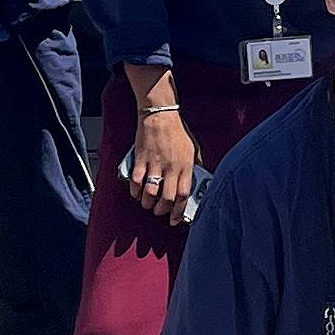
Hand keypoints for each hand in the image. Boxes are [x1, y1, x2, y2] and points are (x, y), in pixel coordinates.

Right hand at [124, 108, 202, 226]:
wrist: (160, 114)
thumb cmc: (178, 130)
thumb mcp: (194, 148)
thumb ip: (196, 165)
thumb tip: (199, 179)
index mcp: (186, 166)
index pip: (184, 194)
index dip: (179, 211)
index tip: (174, 219)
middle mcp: (171, 167)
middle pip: (167, 198)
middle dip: (162, 210)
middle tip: (159, 211)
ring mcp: (155, 164)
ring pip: (150, 193)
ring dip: (147, 203)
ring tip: (147, 203)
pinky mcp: (140, 159)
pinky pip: (136, 181)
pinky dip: (134, 191)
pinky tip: (136, 193)